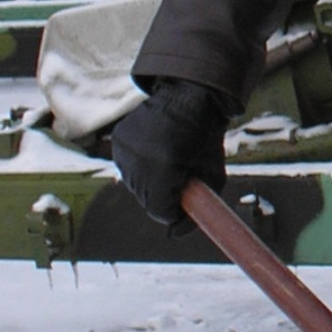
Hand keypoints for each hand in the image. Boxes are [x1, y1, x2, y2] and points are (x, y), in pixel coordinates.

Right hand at [110, 78, 230, 229]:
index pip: (161, 211)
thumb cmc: (206, 140)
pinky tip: (154, 152)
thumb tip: (173, 234)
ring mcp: (126, 149)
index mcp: (166, 167)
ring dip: (151, 183)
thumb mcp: (213, 176)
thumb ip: (196, 209)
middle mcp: (140, 158)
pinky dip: (140, 168)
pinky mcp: (118, 141)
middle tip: (180, 180)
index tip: (185, 202)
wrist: (190, 97)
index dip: (175, 211)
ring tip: (168, 161)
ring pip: (135, 186)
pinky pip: (127, 168)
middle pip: (146, 201)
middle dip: (164, 197)